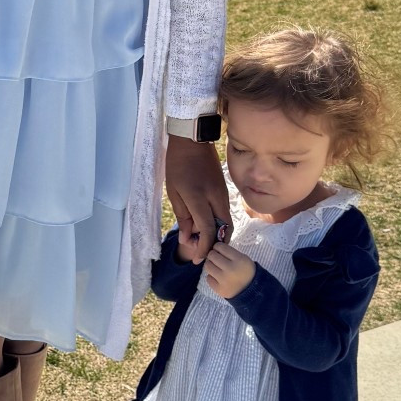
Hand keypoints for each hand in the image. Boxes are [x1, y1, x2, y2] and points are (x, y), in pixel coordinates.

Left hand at [164, 135, 230, 263]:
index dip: (204, 248)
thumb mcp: (174, 192)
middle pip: (224, 229)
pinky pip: (225, 212)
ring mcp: (223, 194)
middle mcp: (216, 198)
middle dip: (216, 245)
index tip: (197, 259)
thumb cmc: (177, 165)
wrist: (192, 141)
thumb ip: (183, 217)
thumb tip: (188, 238)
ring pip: (226, 222)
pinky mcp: (225, 190)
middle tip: (203, 254)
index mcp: (199, 198)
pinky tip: (206, 227)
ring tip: (202, 242)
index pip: (208, 230)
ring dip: (217, 235)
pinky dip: (218, 224)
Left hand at [203, 239, 254, 300]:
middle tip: (216, 258)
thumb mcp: (243, 258)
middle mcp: (231, 269)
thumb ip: (229, 252)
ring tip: (216, 267)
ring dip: (210, 265)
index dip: (217, 247)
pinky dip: (212, 277)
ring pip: (207, 266)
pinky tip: (218, 277)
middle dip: (213, 255)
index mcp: (239, 259)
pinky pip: (208, 278)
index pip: (220, 247)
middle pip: (212, 255)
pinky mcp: (219, 289)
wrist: (252, 291)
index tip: (219, 250)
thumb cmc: (246, 271)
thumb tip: (214, 248)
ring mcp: (224, 280)